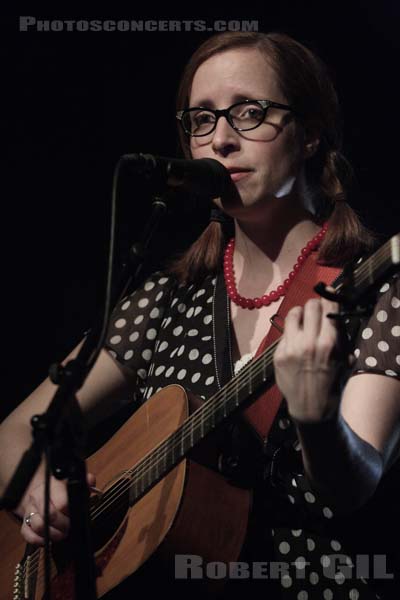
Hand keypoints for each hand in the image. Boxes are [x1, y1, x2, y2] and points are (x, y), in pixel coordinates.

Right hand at [20, 472, 95, 545]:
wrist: (44, 492)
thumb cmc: (62, 490)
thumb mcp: (75, 484)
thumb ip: (85, 482)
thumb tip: (90, 481)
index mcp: (52, 485)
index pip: (61, 502)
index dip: (70, 512)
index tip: (76, 514)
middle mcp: (38, 497)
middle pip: (49, 515)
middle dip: (63, 525)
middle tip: (69, 527)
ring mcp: (30, 511)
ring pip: (38, 526)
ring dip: (53, 534)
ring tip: (62, 533)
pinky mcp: (25, 524)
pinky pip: (29, 536)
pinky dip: (40, 540)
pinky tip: (49, 537)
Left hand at [273, 296, 341, 422]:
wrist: (311, 408)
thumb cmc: (331, 383)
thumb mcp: (344, 361)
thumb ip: (340, 338)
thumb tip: (336, 316)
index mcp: (329, 343)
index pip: (328, 308)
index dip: (329, 298)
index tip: (328, 295)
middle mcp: (309, 342)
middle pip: (310, 306)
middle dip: (314, 305)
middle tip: (315, 310)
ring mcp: (291, 348)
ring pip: (293, 314)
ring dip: (300, 314)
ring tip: (302, 320)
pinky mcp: (278, 354)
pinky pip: (285, 333)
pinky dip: (291, 333)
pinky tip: (295, 341)